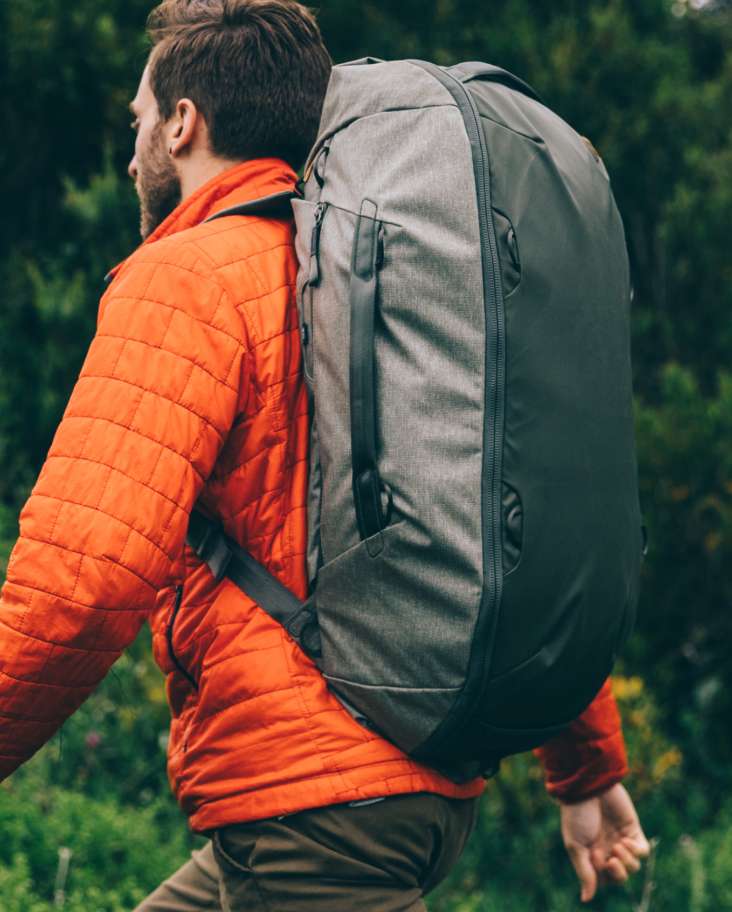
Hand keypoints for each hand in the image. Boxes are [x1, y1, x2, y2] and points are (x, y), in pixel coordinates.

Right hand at [560, 782, 649, 902]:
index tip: (596, 861)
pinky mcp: (633, 829)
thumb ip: (585, 873)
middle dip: (618, 872)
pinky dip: (637, 851)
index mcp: (591, 854)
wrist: (588, 788)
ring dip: (628, 861)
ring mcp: (621, 840)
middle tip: (609, 857)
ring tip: (618, 845)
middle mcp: (607, 849)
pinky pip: (643, 851)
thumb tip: (586, 899)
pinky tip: (627, 841)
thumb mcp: (576, 846)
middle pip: (622, 877)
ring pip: (634, 866)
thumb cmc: (577, 816)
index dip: (604, 876)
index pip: (604, 880)